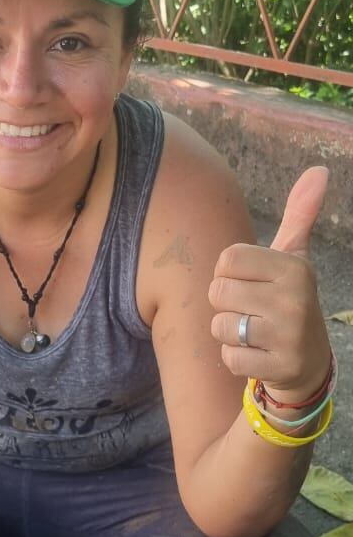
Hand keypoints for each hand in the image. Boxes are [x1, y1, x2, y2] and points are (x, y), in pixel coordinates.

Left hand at [208, 166, 331, 399]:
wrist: (309, 363)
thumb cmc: (288, 301)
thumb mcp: (295, 257)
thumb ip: (300, 214)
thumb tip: (319, 170)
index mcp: (294, 267)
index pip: (226, 260)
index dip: (227, 275)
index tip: (249, 284)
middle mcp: (295, 298)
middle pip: (218, 292)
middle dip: (225, 304)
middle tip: (250, 311)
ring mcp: (289, 335)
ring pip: (220, 326)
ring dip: (228, 333)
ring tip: (254, 333)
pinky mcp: (281, 366)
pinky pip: (229, 357)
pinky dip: (235, 358)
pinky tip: (257, 354)